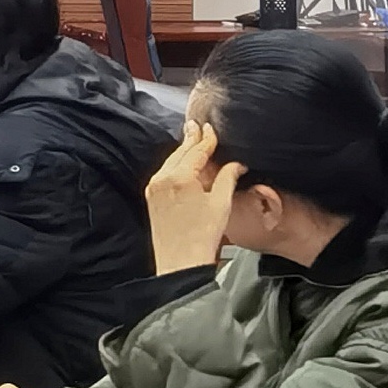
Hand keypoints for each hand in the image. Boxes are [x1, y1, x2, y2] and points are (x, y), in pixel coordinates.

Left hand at [146, 121, 243, 273]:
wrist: (180, 262)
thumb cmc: (203, 235)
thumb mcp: (221, 203)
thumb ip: (227, 178)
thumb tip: (236, 164)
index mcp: (179, 177)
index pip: (196, 151)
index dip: (206, 139)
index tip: (210, 128)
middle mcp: (162, 179)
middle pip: (180, 153)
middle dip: (190, 139)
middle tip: (197, 125)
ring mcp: (154, 188)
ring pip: (170, 162)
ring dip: (182, 151)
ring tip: (191, 139)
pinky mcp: (151, 198)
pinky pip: (164, 173)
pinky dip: (175, 165)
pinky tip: (182, 163)